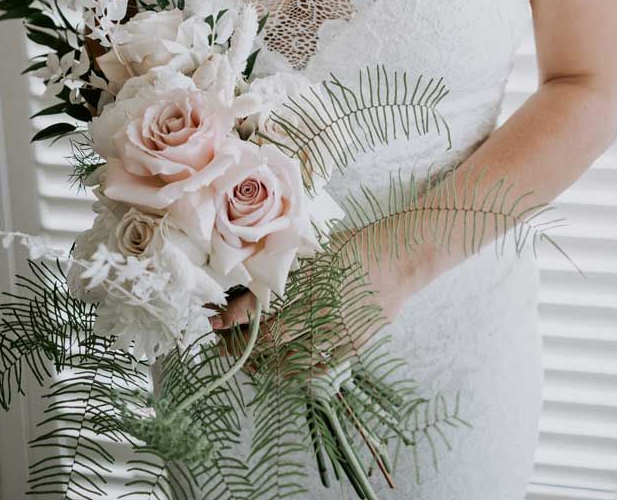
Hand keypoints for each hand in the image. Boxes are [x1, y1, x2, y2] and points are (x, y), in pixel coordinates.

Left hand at [207, 218, 428, 375]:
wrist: (401, 257)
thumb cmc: (358, 244)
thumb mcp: (318, 247)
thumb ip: (290, 263)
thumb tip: (254, 275)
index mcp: (306, 279)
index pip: (259, 303)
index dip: (234, 315)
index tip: (215, 322)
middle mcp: (319, 307)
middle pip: (269, 336)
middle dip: (241, 344)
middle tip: (225, 345)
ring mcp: (337, 330)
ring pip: (291, 358)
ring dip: (265, 363)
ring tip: (250, 362)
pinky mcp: (352, 345)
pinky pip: (319, 368)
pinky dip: (297, 371)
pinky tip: (284, 369)